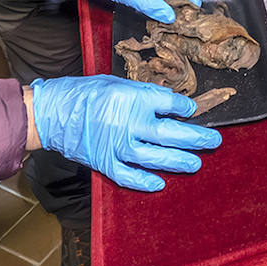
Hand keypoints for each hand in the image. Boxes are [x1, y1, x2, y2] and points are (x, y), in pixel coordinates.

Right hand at [28, 76, 221, 191]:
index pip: (170, 104)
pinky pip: (130, 176)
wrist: (52, 113)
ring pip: (156, 157)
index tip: (192, 111)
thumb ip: (143, 93)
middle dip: (196, 138)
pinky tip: (160, 183)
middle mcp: (129, 123)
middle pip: (171, 133)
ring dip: (179, 161)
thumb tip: (169, 103)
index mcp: (133, 98)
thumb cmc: (84, 92)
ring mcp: (118, 146)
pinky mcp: (105, 163)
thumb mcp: (117, 83)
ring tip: (196, 163)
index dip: (185, 108)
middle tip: (214, 141)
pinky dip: (145, 181)